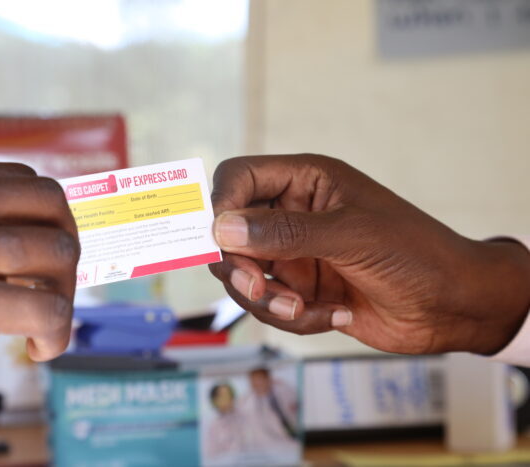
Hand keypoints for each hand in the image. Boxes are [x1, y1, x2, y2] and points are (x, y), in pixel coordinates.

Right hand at [0, 162, 78, 437]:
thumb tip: (46, 239)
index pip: (25, 181)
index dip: (49, 221)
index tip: (47, 258)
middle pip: (52, 206)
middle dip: (67, 249)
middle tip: (55, 288)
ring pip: (60, 254)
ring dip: (66, 295)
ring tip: (43, 325)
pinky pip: (49, 308)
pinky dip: (57, 333)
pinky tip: (38, 348)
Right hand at [210, 155, 529, 355]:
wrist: (453, 307)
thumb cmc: (414, 253)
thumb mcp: (350, 236)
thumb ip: (284, 232)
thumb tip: (222, 228)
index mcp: (305, 181)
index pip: (239, 179)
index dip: (220, 204)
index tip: (218, 240)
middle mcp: (292, 214)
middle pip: (229, 233)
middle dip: (238, 266)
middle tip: (257, 287)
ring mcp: (294, 254)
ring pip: (243, 274)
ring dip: (266, 299)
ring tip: (301, 310)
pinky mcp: (300, 289)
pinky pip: (268, 304)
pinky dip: (291, 317)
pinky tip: (333, 315)